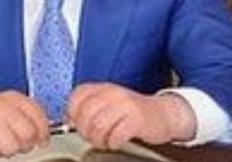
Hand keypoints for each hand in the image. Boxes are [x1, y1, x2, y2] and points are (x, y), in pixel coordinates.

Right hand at [0, 90, 48, 159]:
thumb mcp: (10, 106)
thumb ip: (29, 117)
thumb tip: (45, 135)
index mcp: (13, 98)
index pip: (38, 114)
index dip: (43, 131)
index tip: (42, 139)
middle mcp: (2, 107)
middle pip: (28, 133)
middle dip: (26, 144)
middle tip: (20, 143)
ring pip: (12, 147)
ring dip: (8, 150)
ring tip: (1, 142)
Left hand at [66, 83, 195, 148]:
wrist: (163, 114)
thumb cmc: (132, 112)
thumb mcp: (108, 104)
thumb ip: (88, 108)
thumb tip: (68, 120)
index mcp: (103, 88)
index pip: (76, 97)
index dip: (72, 114)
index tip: (77, 123)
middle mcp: (112, 93)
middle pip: (84, 115)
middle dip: (85, 132)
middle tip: (93, 137)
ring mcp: (124, 105)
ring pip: (98, 126)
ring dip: (98, 140)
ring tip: (105, 141)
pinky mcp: (136, 119)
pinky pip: (115, 135)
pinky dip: (113, 143)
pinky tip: (117, 141)